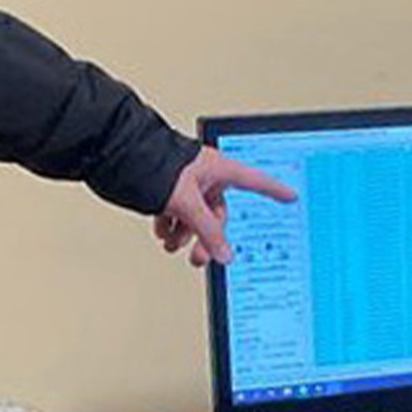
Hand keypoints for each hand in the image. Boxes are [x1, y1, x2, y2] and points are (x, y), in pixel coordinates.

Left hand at [154, 148, 296, 266]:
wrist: (121, 154)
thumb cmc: (154, 164)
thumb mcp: (188, 204)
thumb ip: (207, 232)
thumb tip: (223, 254)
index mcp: (218, 168)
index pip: (255, 181)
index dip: (274, 190)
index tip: (290, 195)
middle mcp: (205, 175)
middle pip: (218, 213)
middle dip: (206, 237)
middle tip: (198, 257)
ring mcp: (187, 182)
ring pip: (195, 216)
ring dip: (185, 234)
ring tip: (172, 244)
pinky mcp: (168, 188)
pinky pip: (177, 212)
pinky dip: (170, 225)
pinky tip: (162, 232)